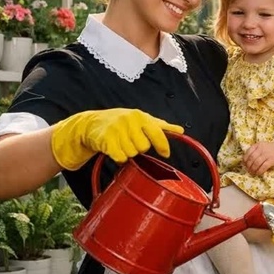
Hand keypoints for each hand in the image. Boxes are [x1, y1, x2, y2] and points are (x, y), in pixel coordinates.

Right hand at [51, 108, 183, 169]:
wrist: (92, 123)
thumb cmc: (121, 122)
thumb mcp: (141, 120)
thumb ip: (161, 126)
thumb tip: (181, 130)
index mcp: (140, 116)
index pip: (158, 133)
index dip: (163, 146)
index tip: (166, 154)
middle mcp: (129, 120)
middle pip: (144, 147)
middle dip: (139, 148)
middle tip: (131, 142)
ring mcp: (117, 129)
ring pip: (132, 153)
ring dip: (128, 153)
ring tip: (122, 145)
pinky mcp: (106, 139)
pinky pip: (121, 157)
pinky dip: (119, 157)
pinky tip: (115, 150)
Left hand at [243, 142, 273, 175]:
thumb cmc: (270, 149)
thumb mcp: (261, 146)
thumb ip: (254, 151)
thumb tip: (245, 161)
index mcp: (258, 145)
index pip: (248, 152)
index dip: (245, 159)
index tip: (244, 164)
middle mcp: (261, 149)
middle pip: (252, 158)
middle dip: (249, 165)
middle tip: (248, 170)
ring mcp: (267, 154)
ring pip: (257, 163)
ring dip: (253, 169)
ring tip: (252, 172)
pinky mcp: (272, 160)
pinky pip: (263, 166)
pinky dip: (259, 171)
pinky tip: (258, 173)